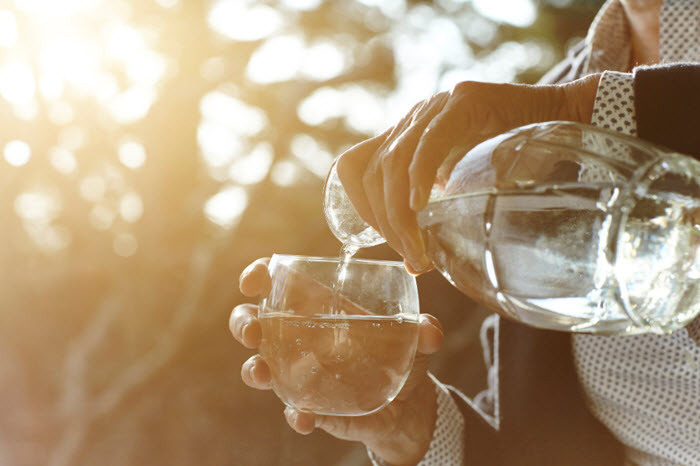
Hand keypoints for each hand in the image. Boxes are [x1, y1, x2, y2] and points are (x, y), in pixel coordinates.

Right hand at [231, 258, 444, 464]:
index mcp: (319, 308)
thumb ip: (424, 331)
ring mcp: (301, 373)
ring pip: (260, 366)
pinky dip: (296, 414)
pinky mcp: (311, 405)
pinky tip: (304, 417)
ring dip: (254, 369)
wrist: (408, 404)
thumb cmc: (402, 356)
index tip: (253, 279)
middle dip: (243, 322)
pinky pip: (294, 409)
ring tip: (262, 373)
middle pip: (256, 322)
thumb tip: (430, 330)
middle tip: (253, 330)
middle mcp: (301, 337)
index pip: (280, 285)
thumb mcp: (415, 339)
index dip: (259, 277)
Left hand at [335, 74, 600, 272]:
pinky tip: (420, 206)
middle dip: (384, 222)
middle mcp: (412, 120)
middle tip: (413, 256)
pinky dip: (419, 178)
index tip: (386, 240)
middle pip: (372, 172)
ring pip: (392, 162)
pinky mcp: (462, 102)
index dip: (361, 206)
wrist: (561, 116)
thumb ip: (434, 215)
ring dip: (398, 213)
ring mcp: (434, 108)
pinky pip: (429, 142)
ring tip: (419, 248)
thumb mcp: (461, 189)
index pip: (355, 168)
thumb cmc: (512, 161)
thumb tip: (414, 262)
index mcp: (405, 138)